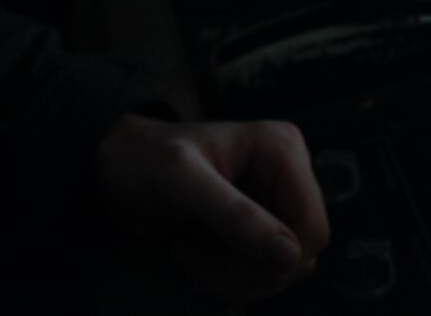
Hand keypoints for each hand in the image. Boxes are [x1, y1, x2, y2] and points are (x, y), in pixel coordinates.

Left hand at [92, 113, 329, 303]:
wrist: (118, 168)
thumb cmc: (145, 161)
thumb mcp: (183, 181)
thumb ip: (235, 216)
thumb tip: (289, 255)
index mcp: (281, 149)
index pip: (312, 226)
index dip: (278, 259)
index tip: (224, 263)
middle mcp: (288, 173)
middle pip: (301, 253)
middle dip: (247, 271)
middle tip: (194, 259)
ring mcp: (275, 200)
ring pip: (283, 269)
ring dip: (234, 278)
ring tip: (189, 256)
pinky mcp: (259, 225)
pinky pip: (264, 272)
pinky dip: (230, 280)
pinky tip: (195, 259)